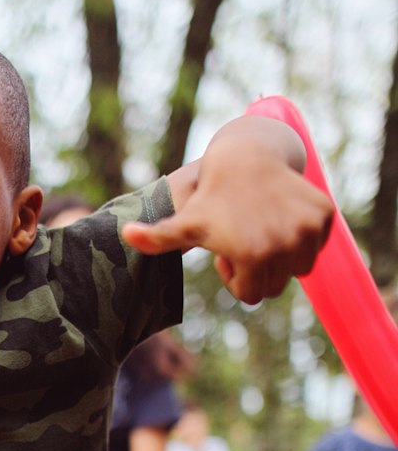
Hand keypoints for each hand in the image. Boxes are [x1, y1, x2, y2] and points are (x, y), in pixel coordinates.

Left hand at [123, 136, 332, 303]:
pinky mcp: (324, 216)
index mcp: (254, 256)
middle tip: (241, 238)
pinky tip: (278, 214)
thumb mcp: (184, 222)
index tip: (225, 251)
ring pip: (297, 268)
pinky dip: (300, 237)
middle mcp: (287, 245)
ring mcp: (309, 230)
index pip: (251, 296)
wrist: (245, 155)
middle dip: (256, 269)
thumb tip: (125, 236)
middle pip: (275, 285)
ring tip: (258, 227)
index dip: (235, 277)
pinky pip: (314, 245)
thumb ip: (157, 238)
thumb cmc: (209, 197)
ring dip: (279, 256)